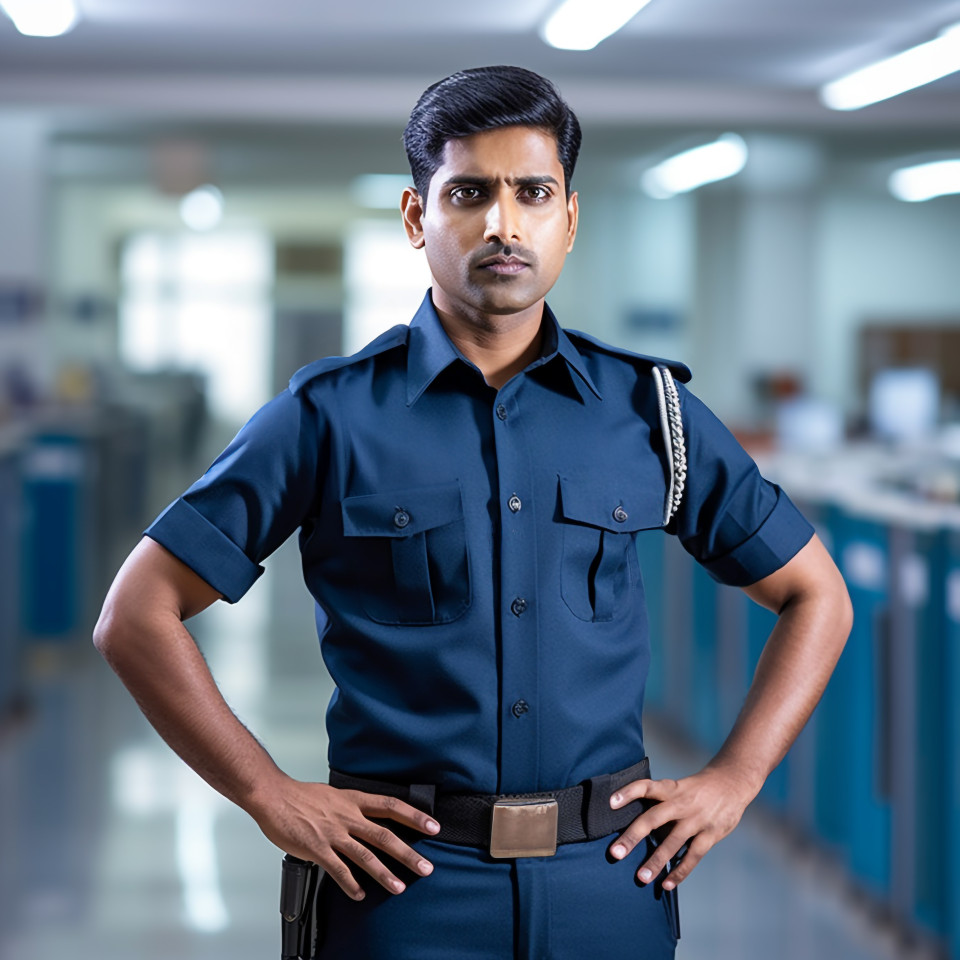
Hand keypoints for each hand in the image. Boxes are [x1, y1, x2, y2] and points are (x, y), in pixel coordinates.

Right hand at [251, 778, 440, 899]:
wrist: (273, 796)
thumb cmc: (302, 796)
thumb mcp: (335, 794)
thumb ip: (353, 807)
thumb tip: (369, 817)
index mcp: (353, 800)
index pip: (391, 806)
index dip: (414, 816)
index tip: (434, 825)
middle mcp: (347, 816)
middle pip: (384, 835)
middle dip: (408, 853)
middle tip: (426, 868)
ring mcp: (333, 833)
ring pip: (365, 855)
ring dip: (384, 874)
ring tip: (399, 888)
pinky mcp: (317, 848)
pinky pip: (338, 870)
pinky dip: (351, 884)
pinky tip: (360, 895)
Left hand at [607, 766, 757, 888]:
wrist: (731, 783)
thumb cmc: (696, 789)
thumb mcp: (677, 787)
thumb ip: (660, 803)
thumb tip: (635, 825)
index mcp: (670, 788)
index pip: (646, 787)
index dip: (628, 792)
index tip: (610, 803)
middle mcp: (680, 803)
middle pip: (653, 818)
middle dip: (633, 836)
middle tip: (615, 853)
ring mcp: (696, 819)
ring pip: (673, 842)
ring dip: (656, 861)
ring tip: (641, 877)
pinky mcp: (711, 834)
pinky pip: (693, 856)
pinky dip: (680, 871)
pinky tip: (667, 884)